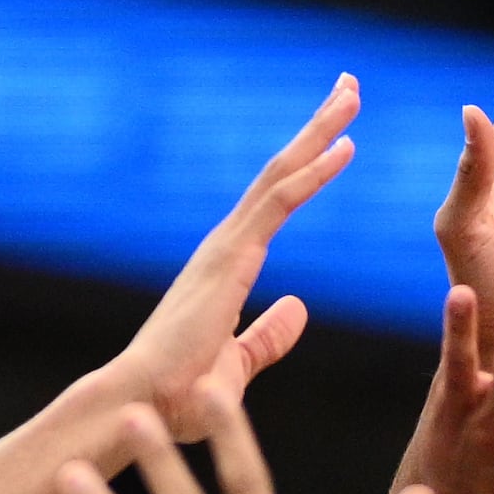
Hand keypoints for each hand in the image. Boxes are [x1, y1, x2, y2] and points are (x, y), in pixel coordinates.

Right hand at [105, 76, 361, 439]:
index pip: (276, 200)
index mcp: (228, 264)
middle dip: (316, 128)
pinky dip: (313, 173)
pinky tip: (344, 148)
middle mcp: (224, 245)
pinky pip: (279, 205)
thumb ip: (268, 336)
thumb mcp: (238, 363)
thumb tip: (298, 307)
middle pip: (278, 173)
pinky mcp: (229, 259)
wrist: (141, 405)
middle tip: (349, 87)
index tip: (341, 136)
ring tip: (352, 93)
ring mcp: (224, 247)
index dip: (309, 164)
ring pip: (280, 174)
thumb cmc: (177, 394)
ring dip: (318, 132)